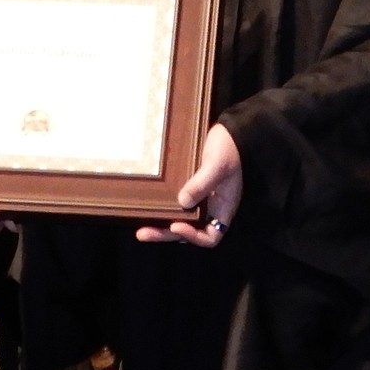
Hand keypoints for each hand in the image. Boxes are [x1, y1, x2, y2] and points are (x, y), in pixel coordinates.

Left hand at [136, 123, 241, 246]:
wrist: (227, 132)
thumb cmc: (229, 149)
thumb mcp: (217, 165)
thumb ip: (202, 183)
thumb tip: (182, 201)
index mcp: (222, 209)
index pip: (210, 237)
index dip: (193, 237)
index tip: (176, 225)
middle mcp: (209, 209)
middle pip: (188, 231)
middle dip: (166, 234)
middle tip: (144, 234)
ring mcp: (198, 199)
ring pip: (179, 220)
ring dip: (161, 226)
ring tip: (141, 230)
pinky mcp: (187, 187)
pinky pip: (175, 204)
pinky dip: (163, 209)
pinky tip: (147, 208)